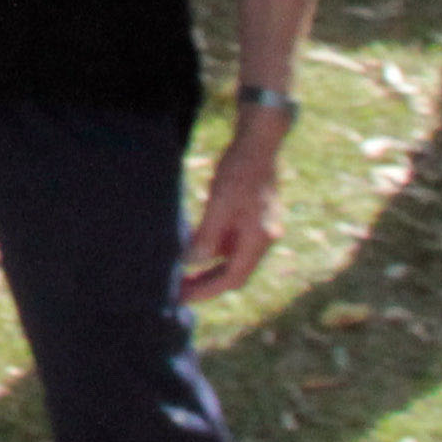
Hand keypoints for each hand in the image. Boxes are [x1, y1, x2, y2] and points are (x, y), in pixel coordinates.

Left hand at [180, 122, 291, 299]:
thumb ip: (208, 235)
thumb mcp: (220, 202)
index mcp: (259, 239)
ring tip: (179, 274)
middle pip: (234, 273)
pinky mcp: (253, 220)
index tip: (182, 298)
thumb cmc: (239, 170)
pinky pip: (231, 243)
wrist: (258, 143)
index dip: (206, 290)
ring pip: (232, 259)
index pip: (232, 278)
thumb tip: (191, 262)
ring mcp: (260, 230)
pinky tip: (191, 249)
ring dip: (208, 268)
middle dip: (206, 284)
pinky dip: (213, 250)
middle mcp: (264, 239)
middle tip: (177, 292)